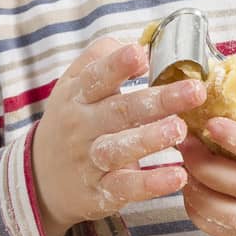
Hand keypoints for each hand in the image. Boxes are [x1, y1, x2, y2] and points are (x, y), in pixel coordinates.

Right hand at [30, 36, 207, 235]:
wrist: (40, 178)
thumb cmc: (72, 120)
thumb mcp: (74, 86)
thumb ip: (103, 59)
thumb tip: (141, 45)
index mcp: (78, 96)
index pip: (96, 77)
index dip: (117, 65)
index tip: (141, 54)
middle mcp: (81, 127)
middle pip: (119, 111)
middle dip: (158, 100)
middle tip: (194, 91)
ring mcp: (89, 160)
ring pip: (118, 149)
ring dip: (150, 139)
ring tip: (179, 129)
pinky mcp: (100, 191)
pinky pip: (126, 187)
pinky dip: (151, 184)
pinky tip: (178, 176)